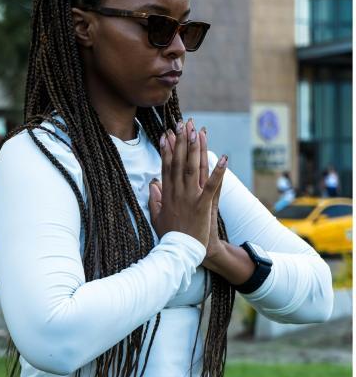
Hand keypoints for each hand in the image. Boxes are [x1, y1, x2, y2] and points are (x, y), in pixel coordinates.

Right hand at [148, 118, 227, 248]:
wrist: (180, 252)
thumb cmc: (170, 236)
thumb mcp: (157, 217)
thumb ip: (155, 200)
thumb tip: (153, 185)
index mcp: (167, 194)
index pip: (166, 166)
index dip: (167, 149)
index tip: (166, 134)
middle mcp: (177, 192)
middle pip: (180, 162)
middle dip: (181, 141)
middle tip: (183, 123)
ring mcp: (190, 197)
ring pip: (193, 168)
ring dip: (196, 148)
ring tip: (197, 131)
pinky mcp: (203, 205)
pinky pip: (212, 185)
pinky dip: (218, 171)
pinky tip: (224, 158)